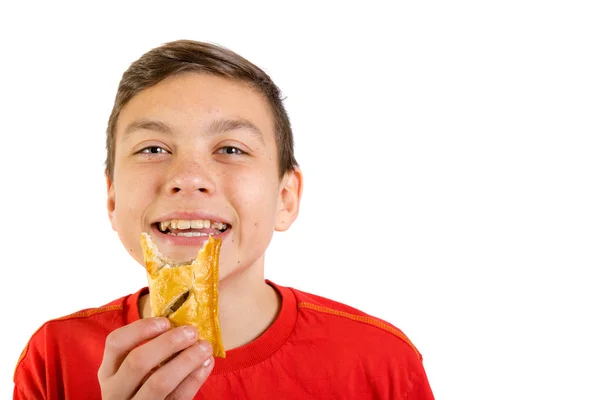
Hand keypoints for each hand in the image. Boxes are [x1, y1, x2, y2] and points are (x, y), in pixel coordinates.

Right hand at [98, 317, 213, 398]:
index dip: (141, 328)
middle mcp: (115, 391)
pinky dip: (195, 378)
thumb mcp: (131, 374)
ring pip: (159, 382)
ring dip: (187, 360)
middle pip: (137, 361)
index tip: (166, 321)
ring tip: (205, 347)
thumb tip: (181, 324)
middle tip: (192, 332)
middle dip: (168, 343)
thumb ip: (148, 352)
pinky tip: (206, 364)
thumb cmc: (141, 388)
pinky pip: (178, 396)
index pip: (116, 342)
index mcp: (108, 373)